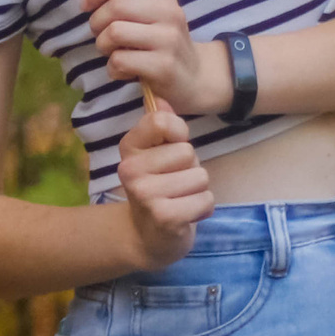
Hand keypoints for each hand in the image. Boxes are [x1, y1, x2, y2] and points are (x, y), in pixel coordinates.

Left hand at [82, 0, 226, 115]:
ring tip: (113, 52)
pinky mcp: (164, 66)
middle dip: (96, 23)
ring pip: (114, 32)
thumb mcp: (150, 11)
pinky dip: (113, 68)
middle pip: (115, 6)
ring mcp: (169, 39)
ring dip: (103, 45)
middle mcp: (169, 11)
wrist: (195, 77)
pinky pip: (120, 60)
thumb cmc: (161, 40)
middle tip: (101, 35)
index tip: (86, 5)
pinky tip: (123, 70)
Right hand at [116, 106, 213, 268]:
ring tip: (181, 199)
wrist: (147, 236)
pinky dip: (203, 208)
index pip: (162, 122)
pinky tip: (186, 215)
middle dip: (191, 168)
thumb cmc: (159, 187)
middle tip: (176, 183)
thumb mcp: (156, 154)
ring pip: (200, 177)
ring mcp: (145, 194)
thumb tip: (162, 99)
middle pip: (188, 152)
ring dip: (198, 190)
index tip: (171, 148)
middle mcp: (130, 169)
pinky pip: (205, 200)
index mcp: (129, 148)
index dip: (179, 133)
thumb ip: (161, 127)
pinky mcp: (164, 216)